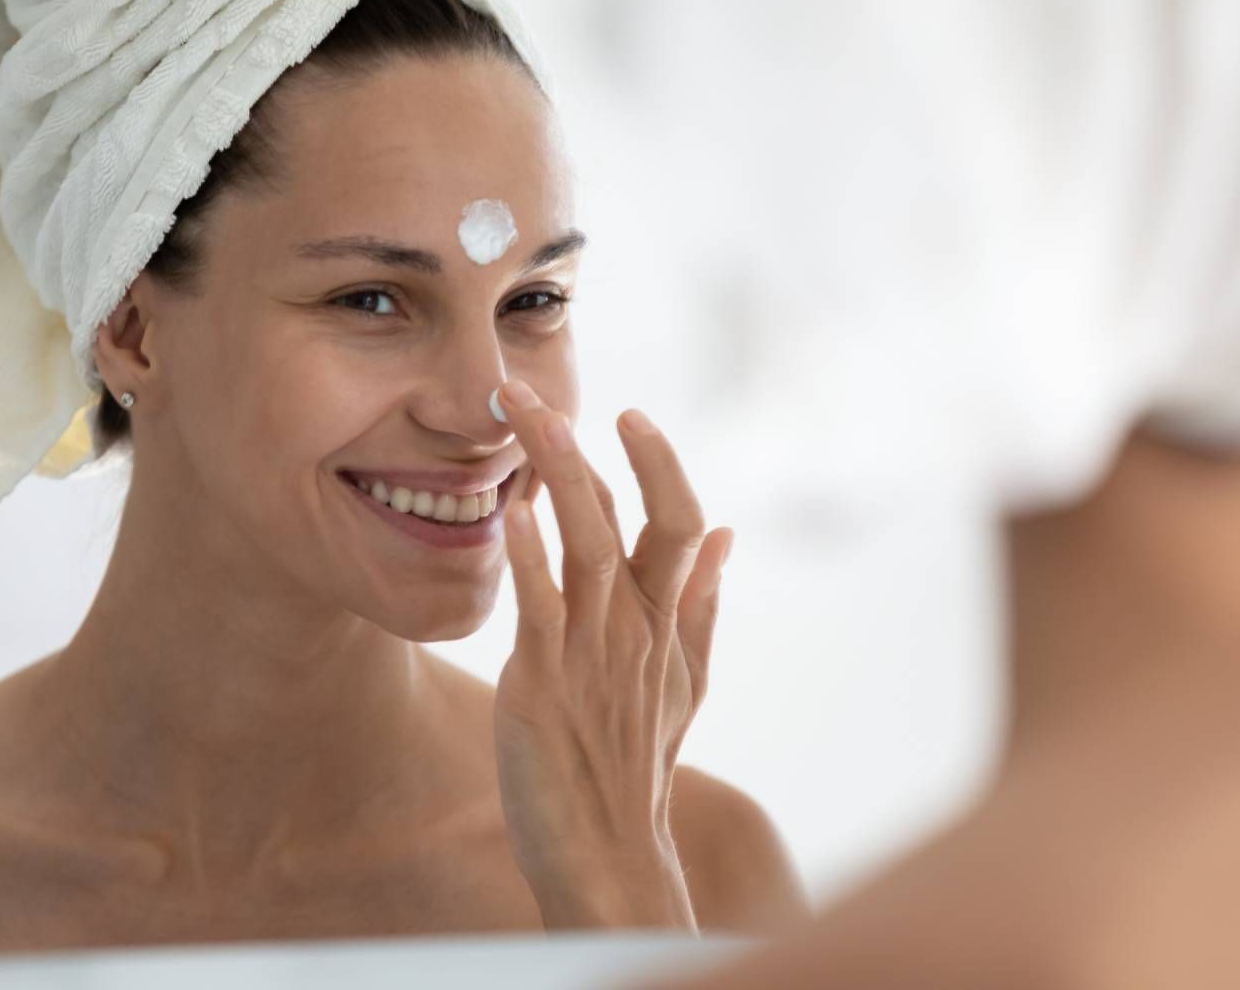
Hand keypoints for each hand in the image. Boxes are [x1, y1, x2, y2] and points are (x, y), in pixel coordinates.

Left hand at [490, 378, 734, 930]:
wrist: (609, 854)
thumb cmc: (636, 767)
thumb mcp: (687, 682)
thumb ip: (703, 604)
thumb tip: (730, 534)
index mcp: (668, 622)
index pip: (682, 521)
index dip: (659, 463)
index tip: (631, 415)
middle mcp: (636, 628)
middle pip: (622, 515)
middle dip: (580, 444)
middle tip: (528, 386)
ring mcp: (592, 653)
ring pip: (585, 543)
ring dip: (555, 474)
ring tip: (525, 418)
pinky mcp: (544, 682)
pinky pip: (540, 606)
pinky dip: (528, 555)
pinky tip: (509, 513)